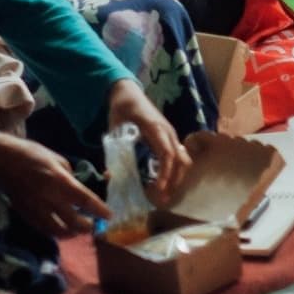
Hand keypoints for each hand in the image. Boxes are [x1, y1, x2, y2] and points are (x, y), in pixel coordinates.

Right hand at [0, 132, 109, 235]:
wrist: (3, 161)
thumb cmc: (33, 154)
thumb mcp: (58, 159)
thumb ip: (70, 176)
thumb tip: (78, 187)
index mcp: (60, 182)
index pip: (85, 200)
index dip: (99, 210)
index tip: (109, 216)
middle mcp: (49, 199)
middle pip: (73, 222)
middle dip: (86, 226)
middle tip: (92, 224)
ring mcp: (36, 210)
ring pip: (57, 232)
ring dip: (71, 233)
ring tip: (77, 230)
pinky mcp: (26, 215)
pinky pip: (44, 230)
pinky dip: (55, 232)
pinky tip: (60, 229)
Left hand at [106, 80, 190, 203]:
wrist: (128, 93)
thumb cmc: (121, 109)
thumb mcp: (114, 128)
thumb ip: (113, 151)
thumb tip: (110, 176)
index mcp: (156, 128)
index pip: (167, 153)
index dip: (166, 173)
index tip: (159, 189)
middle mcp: (168, 132)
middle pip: (181, 160)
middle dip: (175, 181)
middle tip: (163, 200)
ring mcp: (171, 135)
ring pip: (183, 159)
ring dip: (177, 178)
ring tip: (164, 196)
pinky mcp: (170, 139)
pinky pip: (179, 157)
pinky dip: (175, 172)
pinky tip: (164, 184)